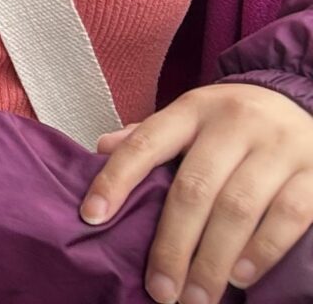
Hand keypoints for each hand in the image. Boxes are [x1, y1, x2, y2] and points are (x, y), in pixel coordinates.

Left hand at [83, 83, 312, 299]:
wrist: (303, 100)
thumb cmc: (235, 121)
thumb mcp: (192, 116)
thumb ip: (150, 135)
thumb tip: (101, 149)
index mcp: (193, 109)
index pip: (146, 143)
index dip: (116, 180)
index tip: (92, 218)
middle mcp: (234, 124)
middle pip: (194, 189)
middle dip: (173, 245)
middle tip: (161, 290)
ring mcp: (278, 147)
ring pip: (238, 208)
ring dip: (214, 259)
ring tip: (197, 295)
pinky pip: (288, 215)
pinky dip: (262, 251)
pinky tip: (241, 277)